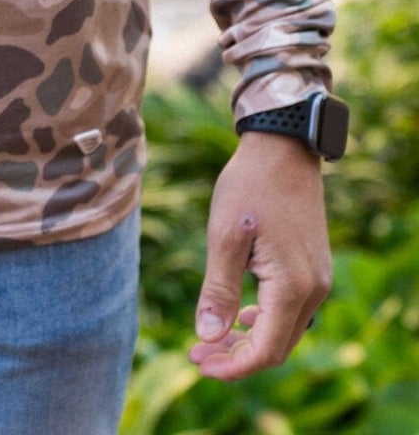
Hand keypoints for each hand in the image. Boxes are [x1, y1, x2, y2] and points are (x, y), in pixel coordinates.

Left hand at [190, 130, 331, 378]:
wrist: (283, 148)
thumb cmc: (249, 186)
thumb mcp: (224, 236)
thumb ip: (218, 289)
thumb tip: (208, 335)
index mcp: (292, 287)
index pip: (265, 350)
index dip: (231, 366)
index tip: (197, 362)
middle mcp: (313, 290)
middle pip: (276, 347)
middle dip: (236, 358)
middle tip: (197, 354)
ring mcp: (318, 280)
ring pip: (284, 331)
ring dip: (249, 340)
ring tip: (211, 337)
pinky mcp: (314, 268)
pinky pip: (291, 311)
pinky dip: (264, 320)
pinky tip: (240, 313)